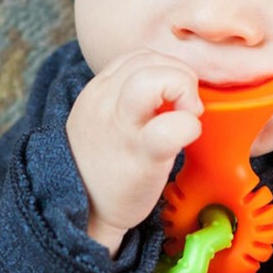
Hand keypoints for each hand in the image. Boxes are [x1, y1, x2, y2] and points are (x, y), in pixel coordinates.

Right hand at [66, 50, 203, 256]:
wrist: (84, 216)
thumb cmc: (102, 168)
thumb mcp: (104, 122)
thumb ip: (127, 99)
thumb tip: (169, 86)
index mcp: (98, 92)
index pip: (137, 57)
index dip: (164, 69)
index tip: (172, 98)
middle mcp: (105, 103)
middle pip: (146, 59)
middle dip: (178, 75)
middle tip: (186, 107)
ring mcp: (121, 128)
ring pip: (153, 79)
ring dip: (183, 90)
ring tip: (186, 116)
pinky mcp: (140, 155)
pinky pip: (171, 126)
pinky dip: (188, 125)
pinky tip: (186, 137)